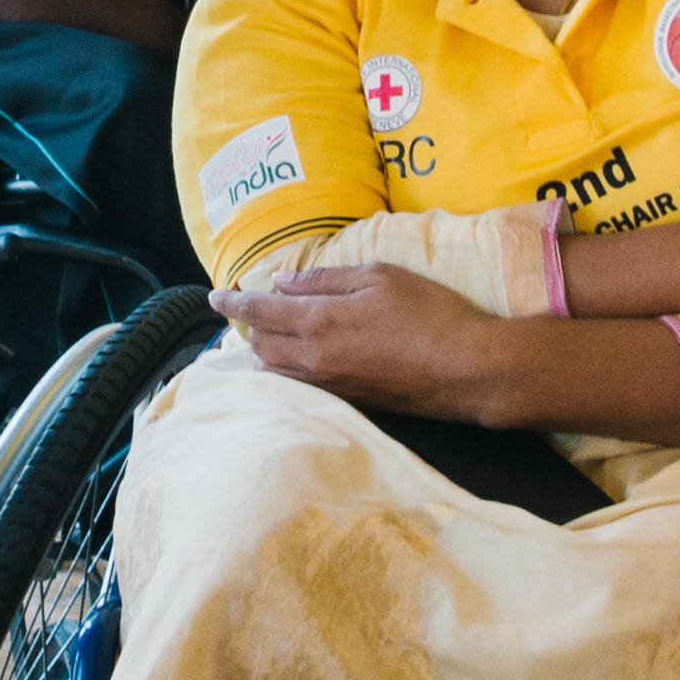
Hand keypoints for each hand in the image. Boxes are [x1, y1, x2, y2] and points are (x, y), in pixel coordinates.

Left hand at [215, 261, 492, 415]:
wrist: (466, 370)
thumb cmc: (429, 314)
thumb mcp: (379, 277)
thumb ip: (325, 279)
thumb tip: (282, 282)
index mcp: (319, 321)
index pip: (260, 310)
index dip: (234, 301)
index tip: (214, 296)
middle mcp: (314, 358)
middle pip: (261, 344)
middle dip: (250, 325)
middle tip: (250, 308)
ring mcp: (330, 385)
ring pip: (277, 369)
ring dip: (266, 350)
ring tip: (269, 334)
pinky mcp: (347, 402)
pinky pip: (299, 385)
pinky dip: (287, 369)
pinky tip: (299, 359)